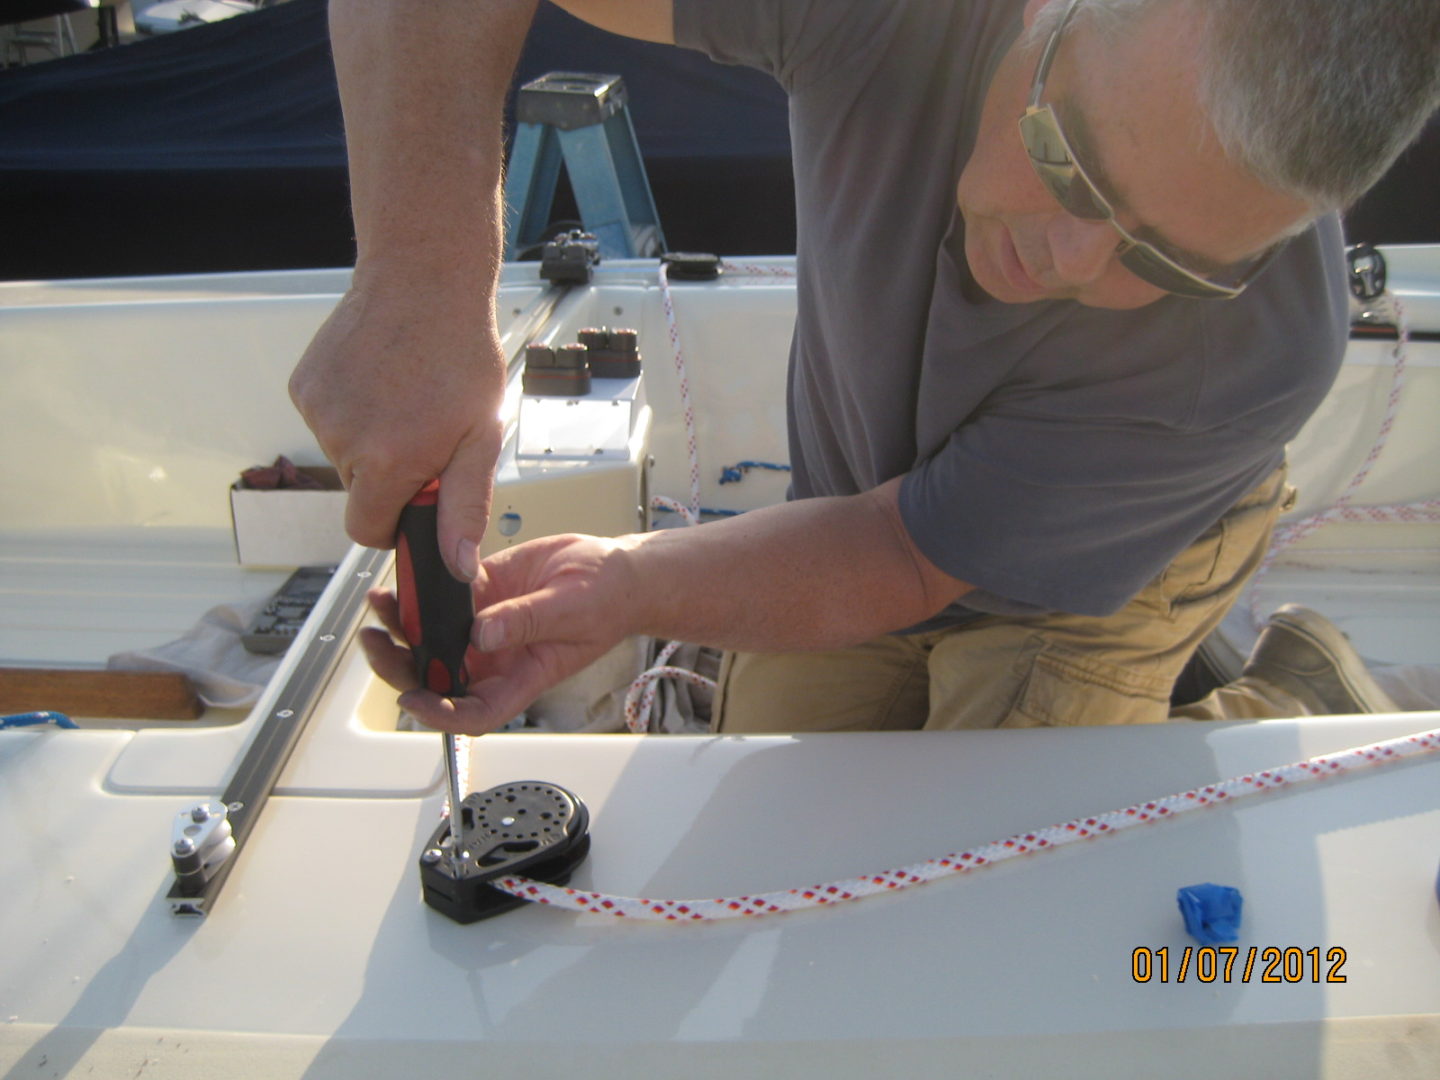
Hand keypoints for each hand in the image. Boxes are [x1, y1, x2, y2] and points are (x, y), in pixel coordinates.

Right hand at [290, 278, 504, 579]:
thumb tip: (457, 564)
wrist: (423, 279)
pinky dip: (354, 410)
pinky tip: (382, 378)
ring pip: (345, 453)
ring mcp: (318, 410)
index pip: (366, 531)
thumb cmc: (459, 352)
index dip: (394, 524)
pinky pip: (330, 419)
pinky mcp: (304, 384)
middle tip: (426, 431)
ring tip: (406, 396)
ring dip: (373, 439)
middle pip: (359, 491)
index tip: (416, 500)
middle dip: (390, 475)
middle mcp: (341, 440)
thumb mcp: (480, 437)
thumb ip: (464, 506)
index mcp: (384, 463)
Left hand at [360, 533, 640, 734]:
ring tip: (381, 603)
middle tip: (377, 644)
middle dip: (401, 667)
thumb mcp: (570, 610)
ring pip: (431, 638)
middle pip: (438, 678)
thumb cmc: (607, 600)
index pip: (474, 712)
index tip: (414, 699)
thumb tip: (482, 632)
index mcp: (520, 677)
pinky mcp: (481, 592)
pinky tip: (403, 577)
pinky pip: (441, 597)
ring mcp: (484, 627)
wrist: (615, 569)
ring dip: (401, 627)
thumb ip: (526, 620)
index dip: (440, 714)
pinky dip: (418, 589)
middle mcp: (495, 659)